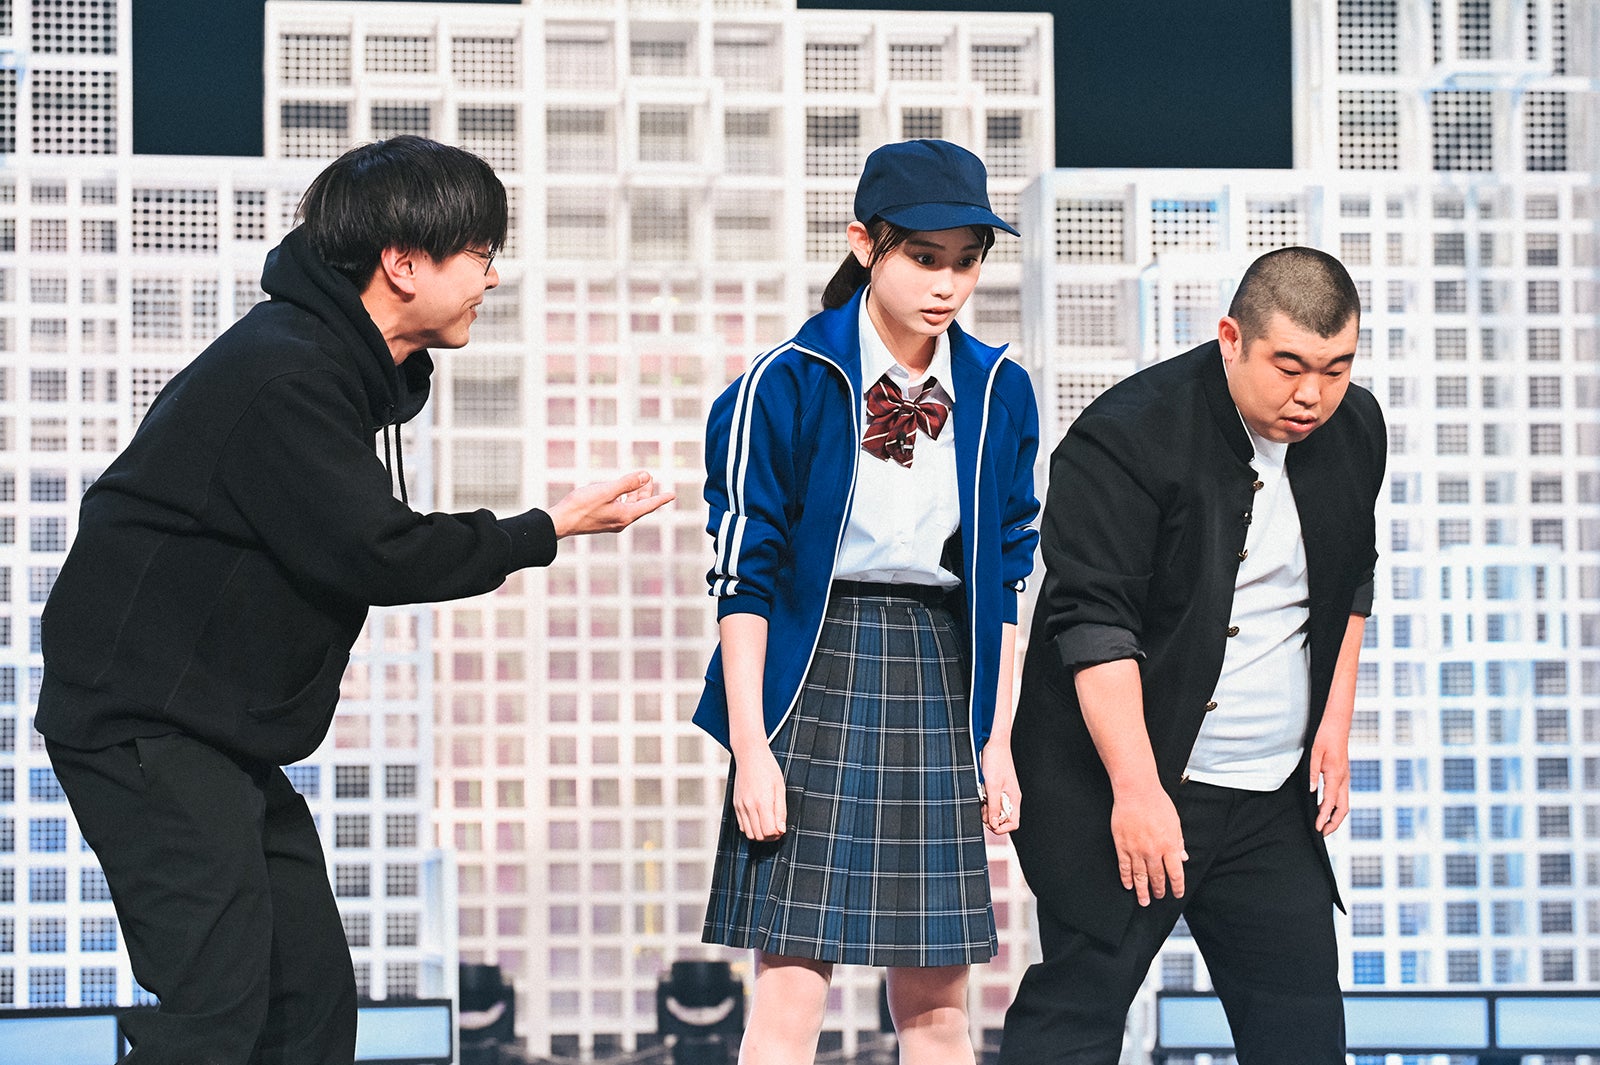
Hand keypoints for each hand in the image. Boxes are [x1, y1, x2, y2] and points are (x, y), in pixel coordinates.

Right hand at [548, 470, 672, 537]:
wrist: (561, 522)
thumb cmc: (582, 505)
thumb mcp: (607, 491)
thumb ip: (627, 483)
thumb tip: (646, 476)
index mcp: (625, 515)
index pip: (649, 505)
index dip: (661, 498)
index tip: (672, 495)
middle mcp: (621, 521)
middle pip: (640, 505)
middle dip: (646, 491)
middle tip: (648, 477)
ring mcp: (611, 522)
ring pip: (629, 507)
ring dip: (634, 494)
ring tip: (637, 482)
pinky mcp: (602, 521)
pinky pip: (619, 509)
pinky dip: (623, 498)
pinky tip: (618, 493)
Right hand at [732, 744, 786, 841]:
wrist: (750, 755)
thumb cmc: (768, 769)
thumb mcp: (780, 788)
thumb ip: (781, 811)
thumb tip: (781, 830)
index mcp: (762, 802)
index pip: (769, 831)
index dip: (778, 834)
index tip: (782, 828)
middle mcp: (749, 806)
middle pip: (759, 836)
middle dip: (770, 837)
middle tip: (777, 828)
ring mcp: (740, 806)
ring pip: (749, 834)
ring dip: (760, 834)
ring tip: (768, 825)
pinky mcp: (735, 805)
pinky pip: (741, 826)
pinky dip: (751, 828)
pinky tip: (759, 819)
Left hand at [980, 740, 1020, 834]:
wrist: (994, 743)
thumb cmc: (996, 761)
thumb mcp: (992, 786)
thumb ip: (994, 806)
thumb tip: (994, 825)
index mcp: (1014, 798)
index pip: (1013, 823)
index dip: (1001, 828)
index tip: (989, 824)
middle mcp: (1011, 797)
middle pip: (1003, 818)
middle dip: (991, 818)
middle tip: (983, 808)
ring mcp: (1004, 792)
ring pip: (996, 810)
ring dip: (987, 808)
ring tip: (982, 798)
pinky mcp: (997, 787)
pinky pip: (992, 800)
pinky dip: (985, 799)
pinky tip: (981, 792)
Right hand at [1109, 785, 1186, 905]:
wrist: (1136, 791)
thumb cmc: (1157, 802)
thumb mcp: (1175, 822)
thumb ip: (1178, 841)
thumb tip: (1183, 857)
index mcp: (1170, 845)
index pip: (1175, 873)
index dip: (1177, 886)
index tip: (1177, 893)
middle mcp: (1154, 851)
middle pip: (1157, 877)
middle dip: (1159, 890)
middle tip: (1158, 897)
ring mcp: (1136, 849)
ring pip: (1140, 876)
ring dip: (1142, 891)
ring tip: (1144, 901)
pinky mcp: (1122, 845)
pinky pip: (1124, 867)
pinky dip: (1126, 878)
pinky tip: (1128, 885)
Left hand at [1310, 720, 1350, 836]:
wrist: (1337, 724)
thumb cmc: (1324, 737)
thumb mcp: (1314, 753)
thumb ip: (1313, 774)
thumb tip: (1312, 792)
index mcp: (1335, 774)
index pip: (1330, 802)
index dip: (1324, 817)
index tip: (1318, 829)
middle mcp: (1343, 779)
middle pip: (1343, 808)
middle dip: (1334, 823)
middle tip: (1322, 833)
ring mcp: (1345, 777)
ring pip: (1344, 803)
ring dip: (1336, 816)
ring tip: (1324, 825)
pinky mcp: (1343, 775)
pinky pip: (1342, 796)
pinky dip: (1336, 806)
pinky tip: (1326, 809)